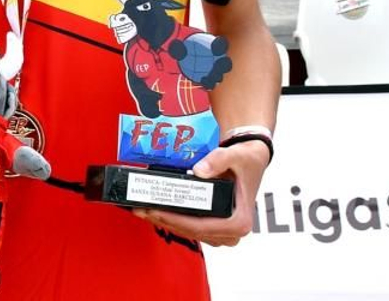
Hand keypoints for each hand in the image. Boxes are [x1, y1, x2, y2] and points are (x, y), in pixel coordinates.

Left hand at [134, 141, 268, 245]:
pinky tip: (154, 209)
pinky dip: (171, 219)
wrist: (250, 159)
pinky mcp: (213, 227)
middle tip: (139, 209)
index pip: (201, 227)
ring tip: (141, 209)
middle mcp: (232, 232)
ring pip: (188, 232)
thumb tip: (198, 171)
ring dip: (164, 222)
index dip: (174, 221)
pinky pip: (189, 227)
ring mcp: (221, 232)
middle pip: (191, 232)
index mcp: (239, 222)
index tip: (154, 210)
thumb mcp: (235, 156)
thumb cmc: (245, 160)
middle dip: (163, 221)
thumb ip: (218, 160)